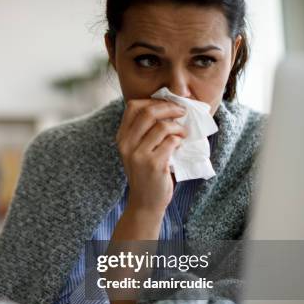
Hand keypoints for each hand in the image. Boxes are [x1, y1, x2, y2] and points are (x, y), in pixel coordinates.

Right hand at [116, 99, 186, 215]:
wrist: (145, 202)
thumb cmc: (146, 174)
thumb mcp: (137, 151)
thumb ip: (144, 131)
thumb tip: (168, 106)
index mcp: (122, 137)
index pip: (133, 106)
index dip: (153, 101)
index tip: (167, 105)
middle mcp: (126, 144)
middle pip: (148, 112)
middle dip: (170, 107)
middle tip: (182, 112)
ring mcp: (139, 155)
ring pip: (162, 126)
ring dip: (178, 127)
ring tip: (182, 134)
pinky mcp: (153, 164)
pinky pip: (171, 142)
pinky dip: (179, 141)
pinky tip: (179, 146)